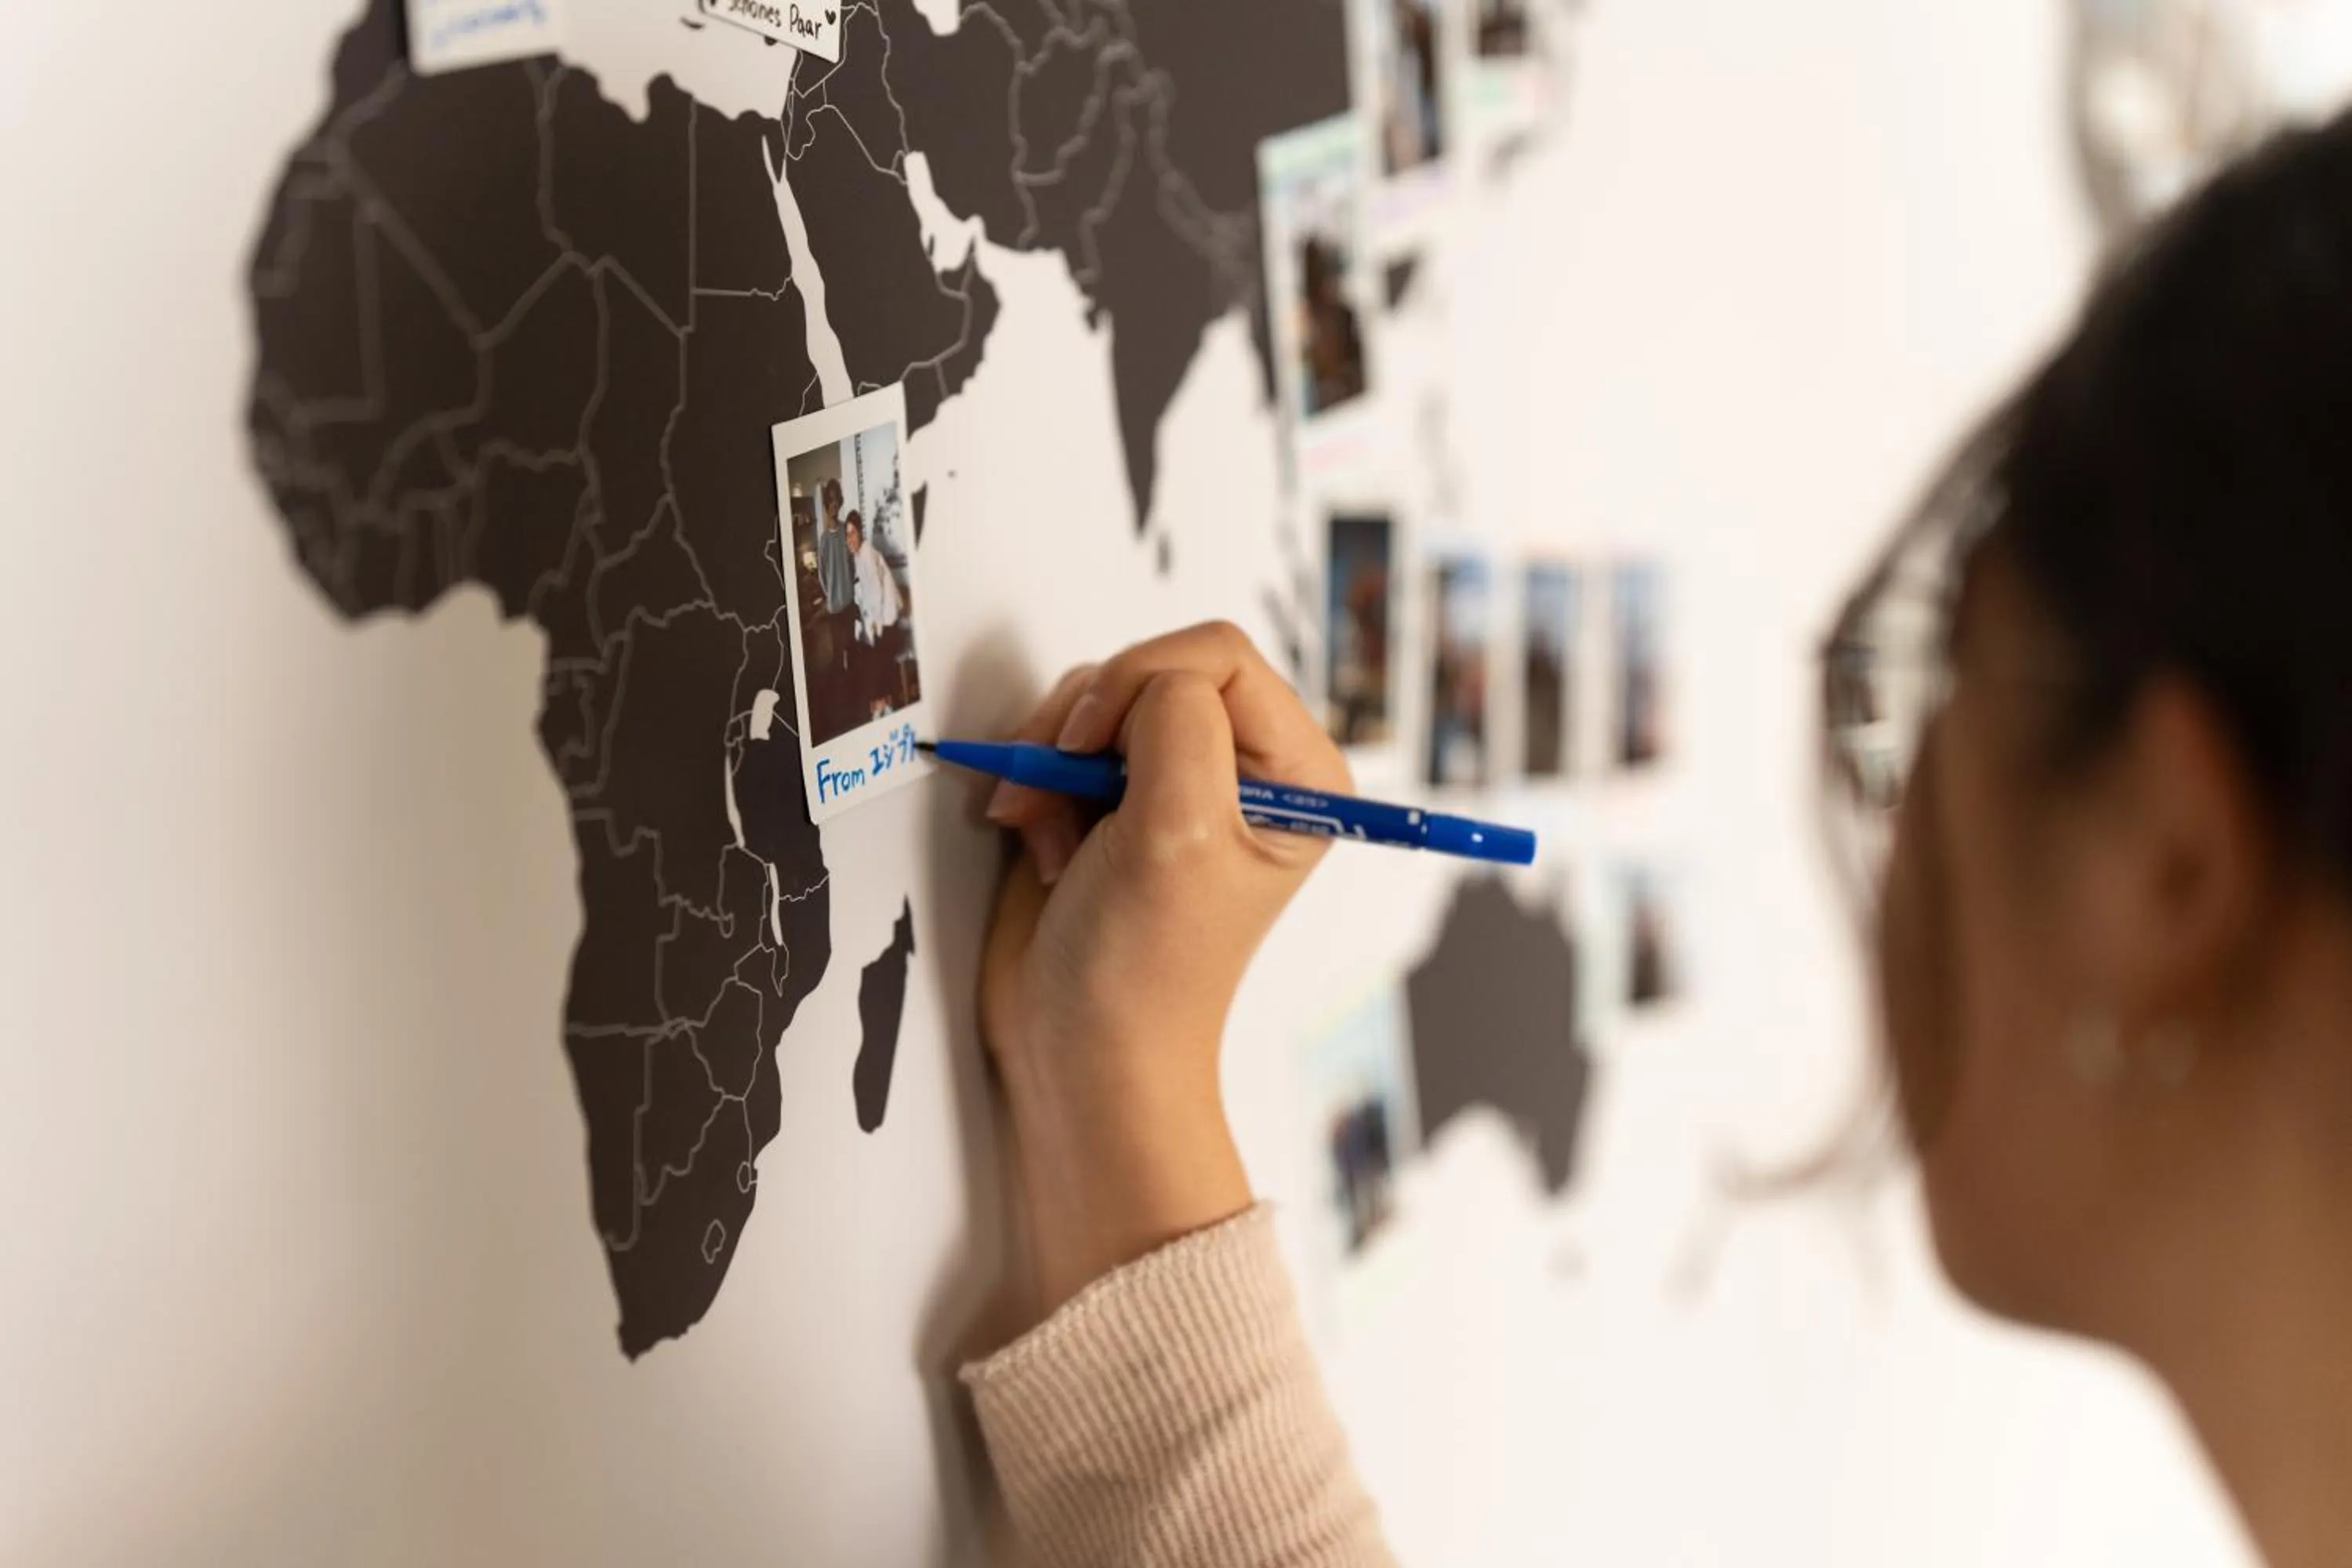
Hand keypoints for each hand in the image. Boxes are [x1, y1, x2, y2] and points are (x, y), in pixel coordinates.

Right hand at [979, 622, 1351, 1311]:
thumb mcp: (1179, 828)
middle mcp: (1245, 770)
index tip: (1090, 747)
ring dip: (1055, 759)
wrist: (1082, 1052)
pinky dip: (1038, 782)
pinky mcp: (1113, 799)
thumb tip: (1150, 678)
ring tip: (1055, 835)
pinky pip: (1063, 739)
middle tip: (1062, 791)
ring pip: (1099, 697)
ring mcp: (1174, 782)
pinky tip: (1043, 844)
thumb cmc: (1146, 967)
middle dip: (1088, 722)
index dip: (1143, 681)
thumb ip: (1176, 723)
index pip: (1218, 653)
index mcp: (1298, 773)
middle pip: (1156, 666)